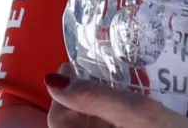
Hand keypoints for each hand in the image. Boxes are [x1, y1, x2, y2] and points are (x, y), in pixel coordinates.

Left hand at [45, 65, 187, 127]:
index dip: (65, 90)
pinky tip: (130, 115)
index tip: (74, 65)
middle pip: (74, 124)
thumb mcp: (135, 113)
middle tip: (102, 75)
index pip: (58, 118)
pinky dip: (113, 122)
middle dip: (84, 100)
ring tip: (119, 92)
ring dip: (98, 111)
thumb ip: (94, 97)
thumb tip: (52, 80)